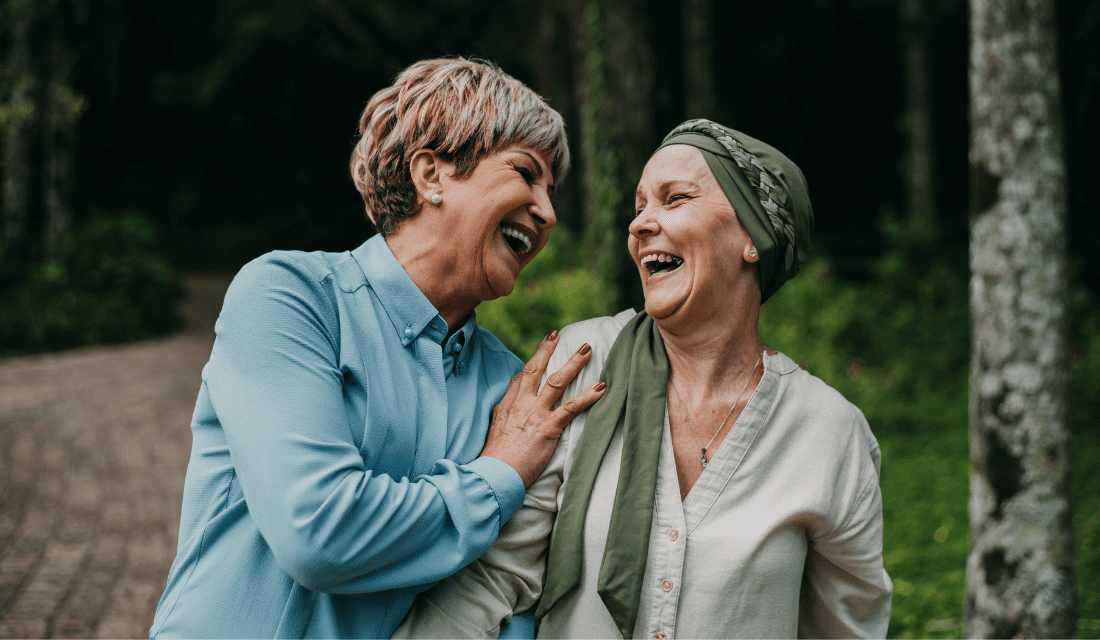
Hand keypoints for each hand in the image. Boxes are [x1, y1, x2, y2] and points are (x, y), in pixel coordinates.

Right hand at [480, 330, 606, 487]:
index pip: (519, 379)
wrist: (494, 474)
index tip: (539, 356)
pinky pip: (571, 407)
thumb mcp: (493, 433)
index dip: (530, 366)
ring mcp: (535, 414)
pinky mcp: (548, 428)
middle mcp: (520, 404)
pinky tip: (601, 387)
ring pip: (556, 381)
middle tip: (557, 333)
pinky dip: (588, 396)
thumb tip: (510, 418)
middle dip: (546, 349)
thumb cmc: (494, 461)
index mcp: (506, 406)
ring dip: (573, 363)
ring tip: (587, 349)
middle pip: (535, 369)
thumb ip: (503, 420)